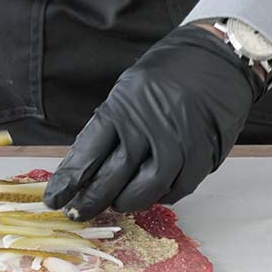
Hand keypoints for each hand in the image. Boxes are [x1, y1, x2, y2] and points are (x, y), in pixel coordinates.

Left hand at [44, 25, 264, 220]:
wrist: (218, 58)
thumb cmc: (166, 76)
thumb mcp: (128, 92)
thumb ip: (110, 128)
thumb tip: (86, 168)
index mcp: (122, 107)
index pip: (87, 153)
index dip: (68, 181)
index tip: (54, 199)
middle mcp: (147, 128)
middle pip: (111, 178)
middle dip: (90, 201)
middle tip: (78, 213)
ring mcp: (177, 144)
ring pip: (144, 191)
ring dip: (125, 203)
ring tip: (116, 204)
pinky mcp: (202, 156)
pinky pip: (177, 190)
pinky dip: (161, 197)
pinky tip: (151, 194)